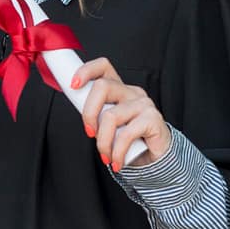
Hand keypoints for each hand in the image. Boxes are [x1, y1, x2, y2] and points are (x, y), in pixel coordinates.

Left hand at [70, 57, 172, 172]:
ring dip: (103, 142)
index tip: (73, 85)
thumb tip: (78, 110)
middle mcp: (131, 92)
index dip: (87, 71)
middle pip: (102, 87)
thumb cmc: (130, 142)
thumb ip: (95, 115)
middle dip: (88, 113)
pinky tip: (117, 161)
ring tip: (106, 156)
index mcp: (119, 89)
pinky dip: (117, 151)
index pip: (104, 67)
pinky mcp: (152, 118)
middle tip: (90, 133)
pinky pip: (126, 134)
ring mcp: (143, 104)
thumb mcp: (108, 126)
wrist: (155, 159)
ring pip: (110, 116)